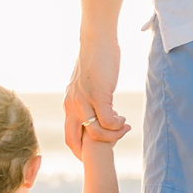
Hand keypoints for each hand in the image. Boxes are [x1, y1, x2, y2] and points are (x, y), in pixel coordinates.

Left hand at [64, 37, 130, 156]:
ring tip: (123, 128)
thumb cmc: (96, 60)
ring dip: (112, 136)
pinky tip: (123, 119)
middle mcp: (71, 105)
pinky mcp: (97, 95)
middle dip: (91, 153)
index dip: (80, 149)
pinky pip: (107, 121)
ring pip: (95, 134)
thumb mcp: (87, 84)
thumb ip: (88, 99)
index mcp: (69, 104)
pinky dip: (117, 125)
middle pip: (75, 141)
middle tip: (110, 148)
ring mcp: (83, 101)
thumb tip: (99, 110)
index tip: (96, 150)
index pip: (68, 136)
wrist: (97, 39)